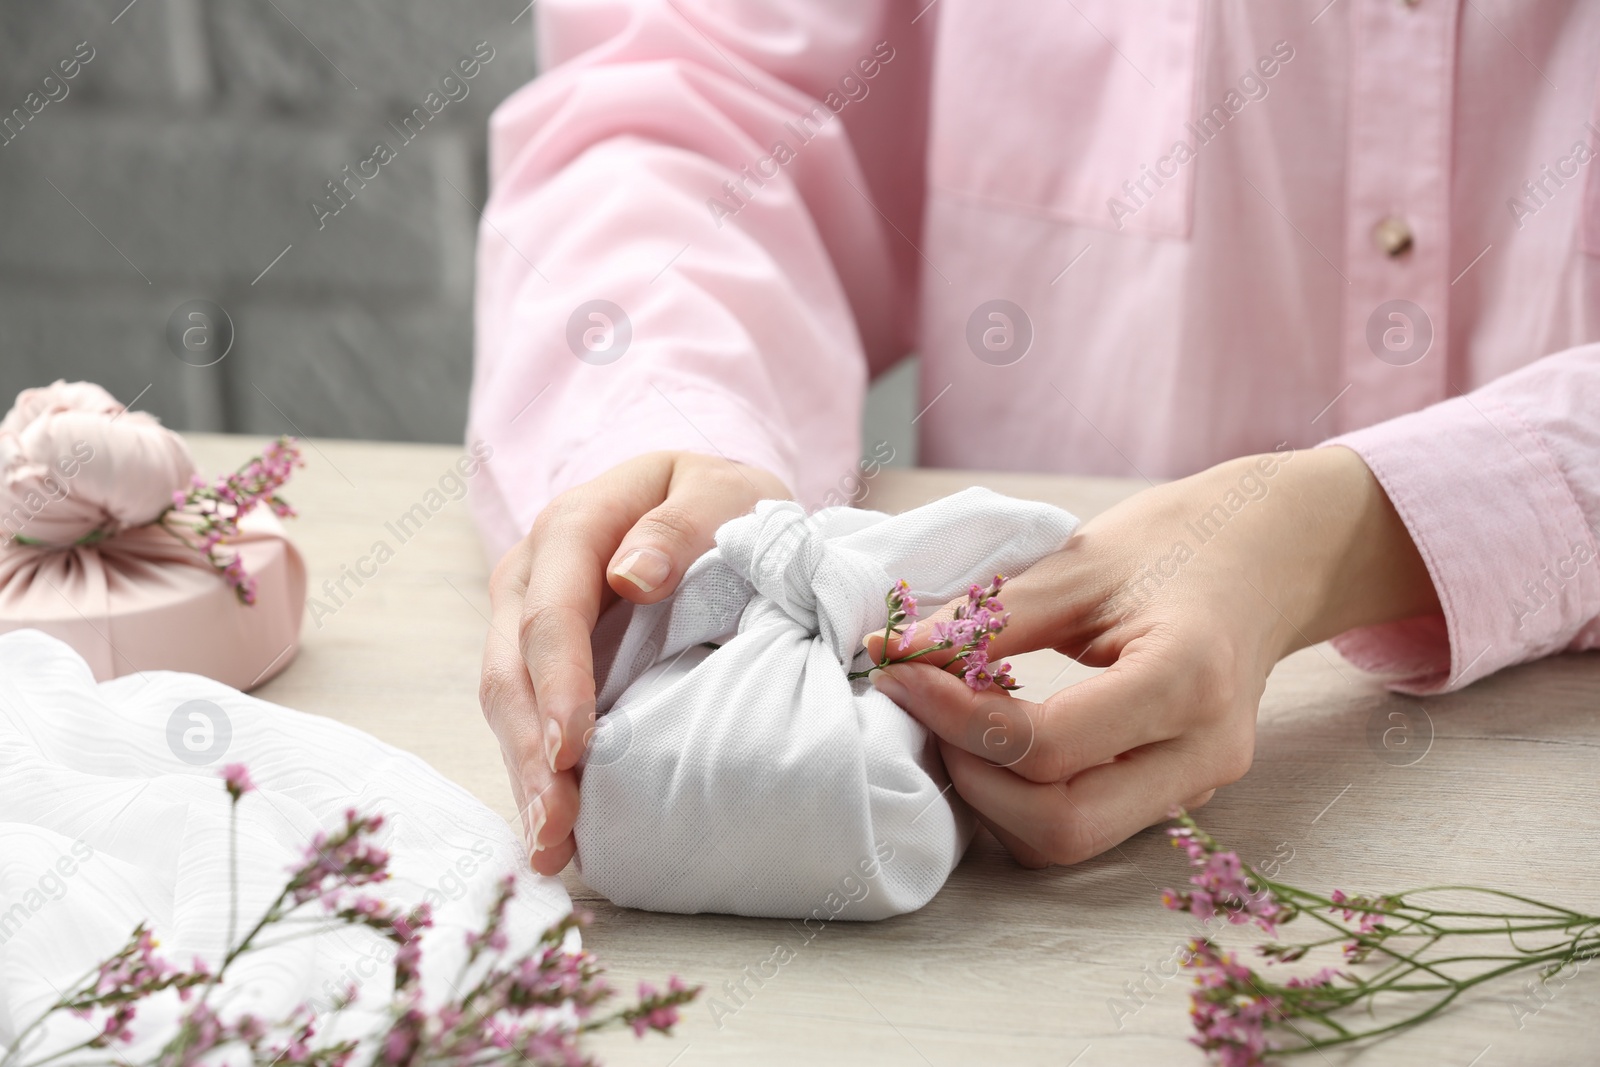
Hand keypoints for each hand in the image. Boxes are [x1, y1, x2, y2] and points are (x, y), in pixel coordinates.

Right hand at [479, 451, 788, 873]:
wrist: (701, 497)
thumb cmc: (715, 499)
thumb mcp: (717, 492)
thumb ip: (679, 527)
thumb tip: (633, 577)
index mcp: (571, 527)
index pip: (551, 614)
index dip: (560, 684)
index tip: (575, 748)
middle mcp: (531, 575)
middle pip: (512, 670)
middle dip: (531, 752)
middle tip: (556, 827)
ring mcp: (526, 618)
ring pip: (508, 703)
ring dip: (526, 776)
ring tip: (550, 848)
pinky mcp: (541, 659)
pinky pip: (528, 717)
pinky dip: (539, 772)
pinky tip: (557, 831)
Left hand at [868, 446, 1438, 866]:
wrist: (1272, 555)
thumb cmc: (1179, 543)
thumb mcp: (1078, 563)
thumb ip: (986, 618)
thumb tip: (893, 652)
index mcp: (1186, 680)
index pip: (1047, 745)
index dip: (956, 716)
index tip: (900, 670)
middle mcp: (1203, 754)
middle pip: (1060, 824)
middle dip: (971, 777)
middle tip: (926, 708)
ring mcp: (1199, 786)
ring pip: (1068, 841)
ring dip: (991, 798)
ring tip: (957, 721)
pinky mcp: (1180, 794)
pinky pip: (1086, 826)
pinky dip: (1022, 798)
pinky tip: (997, 739)